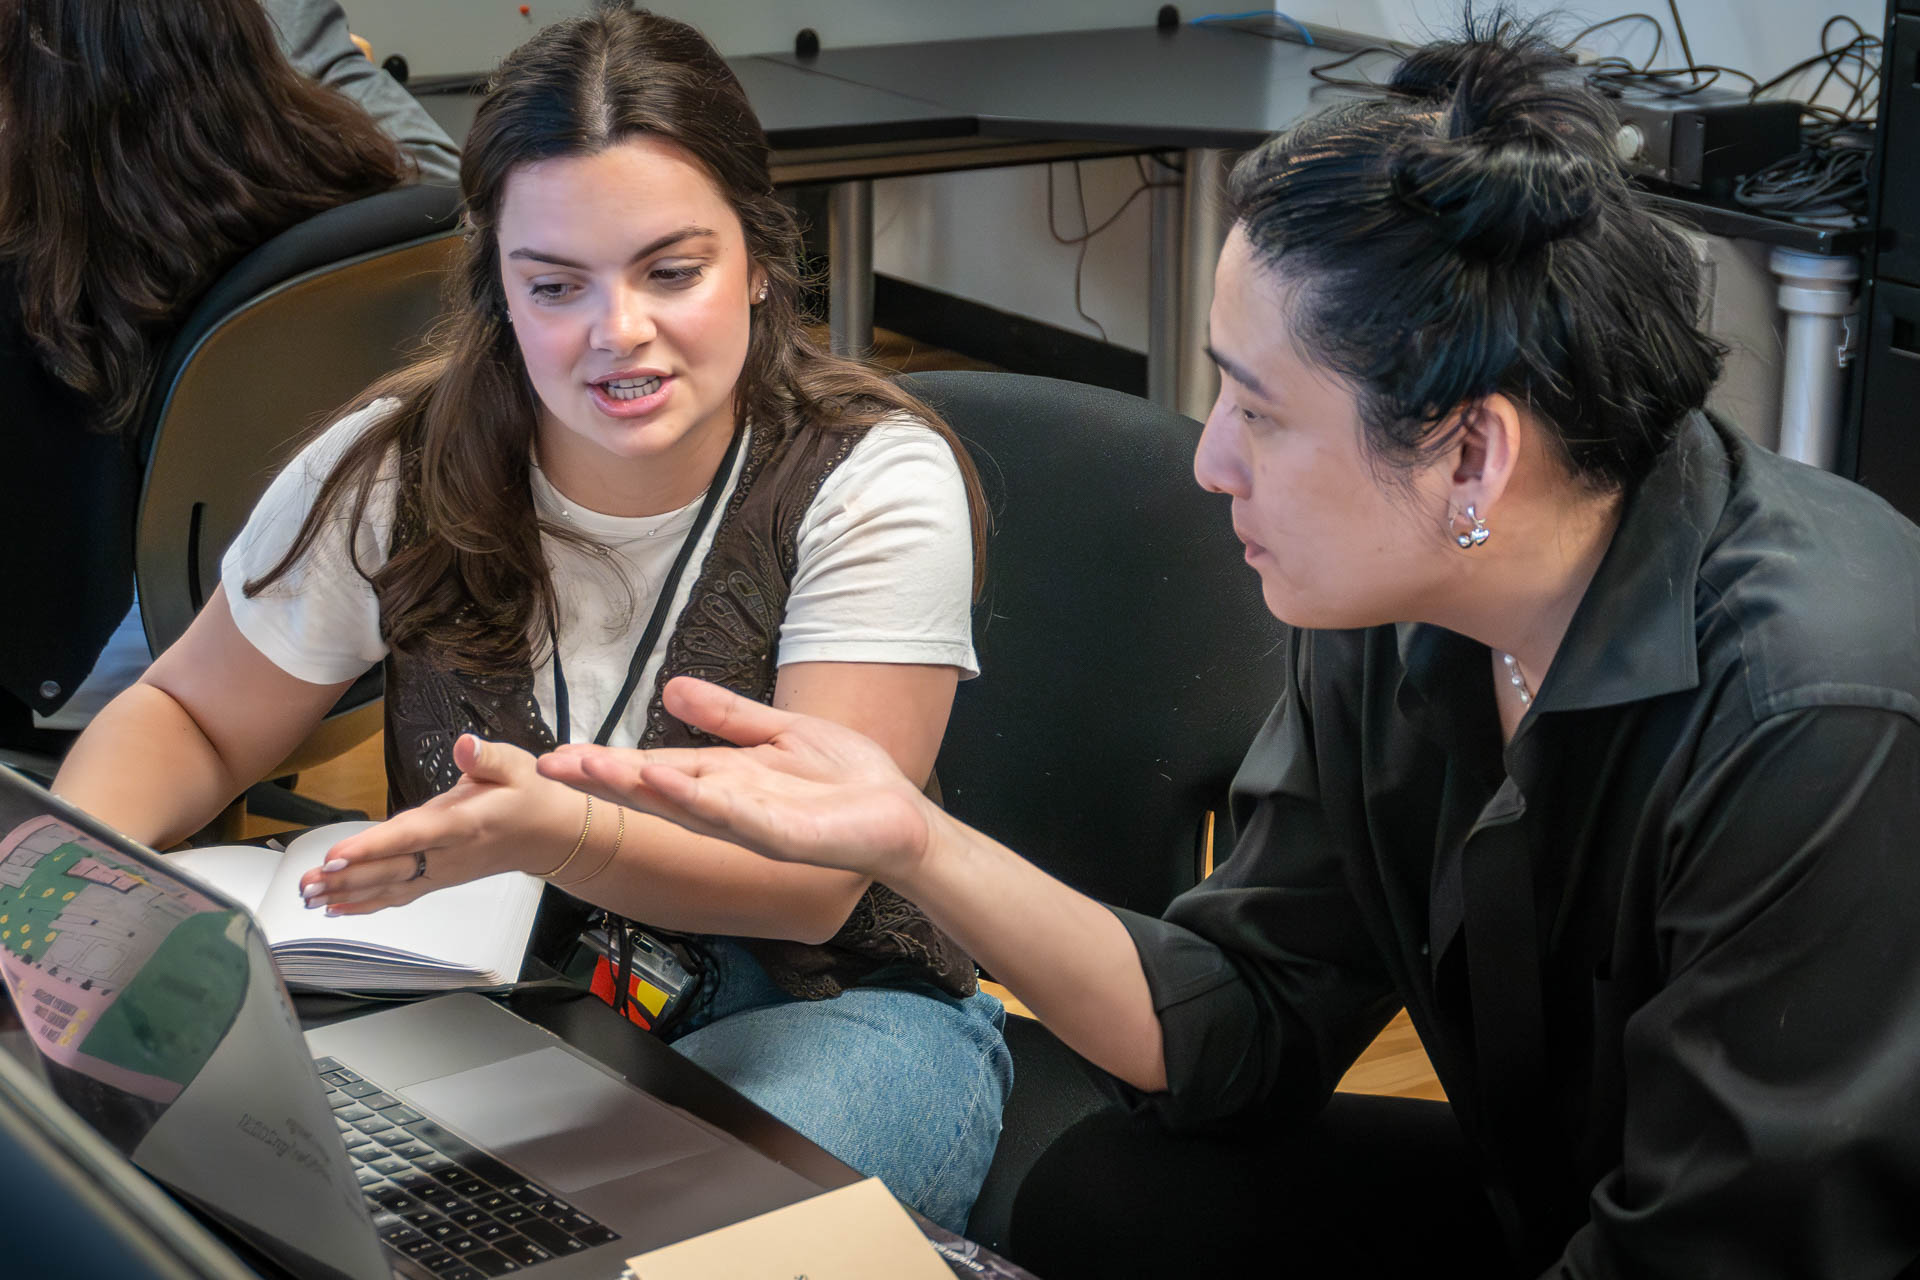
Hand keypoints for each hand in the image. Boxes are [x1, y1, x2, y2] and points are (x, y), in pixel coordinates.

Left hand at [298, 734, 584, 914]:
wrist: (549, 836)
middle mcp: (449, 855)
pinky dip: (366, 905)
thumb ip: (486, 757)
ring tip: (309, 895)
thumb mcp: (516, 766)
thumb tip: (465, 745)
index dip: (373, 847)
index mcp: (465, 824)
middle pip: (392, 870)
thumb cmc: (530, 798)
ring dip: (347, 893)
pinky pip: (398, 896)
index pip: (413, 837)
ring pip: (390, 887)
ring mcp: (442, 872)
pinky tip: (336, 908)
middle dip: (347, 876)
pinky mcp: (437, 879)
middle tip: (307, 882)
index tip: (337, 854)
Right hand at [536, 676, 937, 882]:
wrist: (899, 814)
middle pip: (651, 790)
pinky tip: (665, 781)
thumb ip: (727, 715)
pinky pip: (731, 816)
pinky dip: (696, 799)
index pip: (651, 768)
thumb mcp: (777, 732)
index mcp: (722, 778)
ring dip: (633, 787)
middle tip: (547, 767)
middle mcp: (725, 804)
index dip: (605, 764)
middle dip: (600, 779)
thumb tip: (671, 688)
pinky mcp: (780, 836)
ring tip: (589, 769)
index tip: (554, 757)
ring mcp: (749, 823)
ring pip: (680, 804)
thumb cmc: (844, 780)